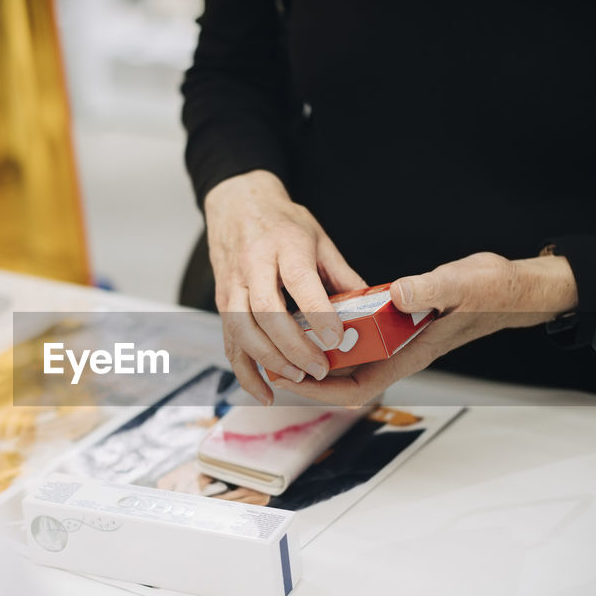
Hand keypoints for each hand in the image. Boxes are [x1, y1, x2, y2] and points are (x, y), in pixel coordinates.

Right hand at [205, 169, 367, 404]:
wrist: (237, 203)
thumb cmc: (282, 222)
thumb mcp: (319, 237)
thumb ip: (342, 274)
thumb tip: (372, 308)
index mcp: (284, 245)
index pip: (298, 281)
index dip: (316, 312)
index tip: (335, 338)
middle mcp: (253, 265)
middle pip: (266, 311)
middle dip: (293, 346)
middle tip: (320, 368)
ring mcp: (233, 285)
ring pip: (242, 329)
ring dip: (269, 360)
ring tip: (297, 378)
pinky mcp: (223, 302)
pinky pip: (229, 342)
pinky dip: (245, 371)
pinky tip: (264, 392)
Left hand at [270, 252, 578, 406]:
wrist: (515, 286)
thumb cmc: (493, 292)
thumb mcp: (460, 284)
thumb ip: (428, 289)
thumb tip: (396, 294)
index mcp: (410, 353)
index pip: (356, 387)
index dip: (320, 391)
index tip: (291, 379)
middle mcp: (400, 352)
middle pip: (343, 376)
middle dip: (307, 373)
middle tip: (272, 357)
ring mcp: (399, 340)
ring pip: (349, 356)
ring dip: (317, 351)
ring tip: (285, 337)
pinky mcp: (400, 322)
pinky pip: (361, 335)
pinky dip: (337, 330)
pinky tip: (318, 313)